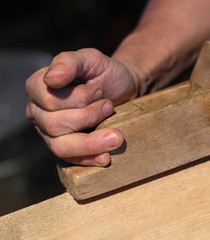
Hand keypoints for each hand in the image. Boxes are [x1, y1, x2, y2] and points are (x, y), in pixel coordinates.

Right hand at [26, 48, 136, 165]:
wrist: (122, 88)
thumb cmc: (104, 73)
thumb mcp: (90, 59)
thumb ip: (69, 62)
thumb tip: (50, 79)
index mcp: (38, 87)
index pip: (49, 100)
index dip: (78, 98)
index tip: (99, 90)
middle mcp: (39, 111)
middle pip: (54, 124)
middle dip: (88, 116)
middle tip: (109, 105)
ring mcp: (50, 132)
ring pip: (60, 146)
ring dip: (91, 142)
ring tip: (116, 135)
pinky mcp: (66, 147)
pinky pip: (70, 160)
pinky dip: (89, 159)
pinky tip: (105, 157)